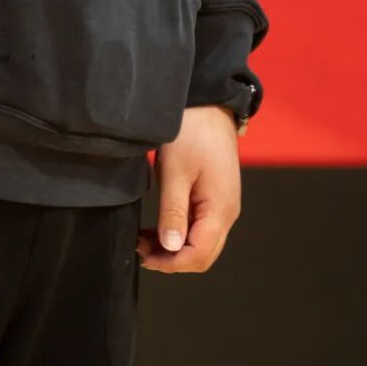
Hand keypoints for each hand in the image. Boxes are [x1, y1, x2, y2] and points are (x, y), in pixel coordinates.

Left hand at [136, 105, 240, 273]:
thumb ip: (173, 211)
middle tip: (140, 249)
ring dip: (174, 246)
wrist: (208, 102)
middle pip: (203, 253)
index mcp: (220, 209)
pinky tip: (158, 227)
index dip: (171, 263)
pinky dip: (179, 231)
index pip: (199, 255)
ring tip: (144, 239)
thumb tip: (171, 247)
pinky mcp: (215, 194)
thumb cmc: (192, 130)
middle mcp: (226, 211)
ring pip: (201, 241)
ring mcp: (222, 203)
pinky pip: (200, 224)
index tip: (143, 257)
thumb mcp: (175, 171)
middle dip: (172, 258)